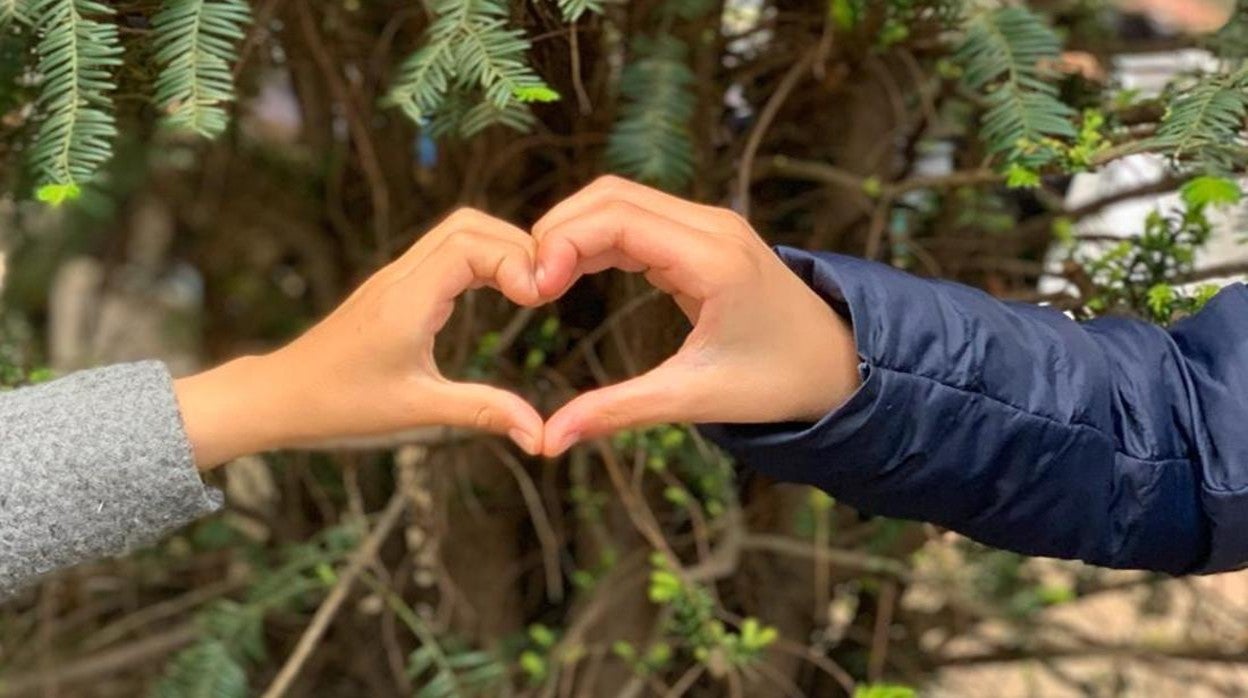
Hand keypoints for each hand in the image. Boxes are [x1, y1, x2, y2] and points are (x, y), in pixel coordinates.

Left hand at [174, 209, 545, 467]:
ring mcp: (396, 277)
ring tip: (530, 290)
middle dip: (517, 246)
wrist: (280, 396)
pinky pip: (445, 251)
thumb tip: (540, 435)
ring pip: (458, 230)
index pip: (471, 245)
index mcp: (407, 301)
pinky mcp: (395, 286)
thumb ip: (483, 411)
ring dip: (500, 248)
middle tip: (545, 291)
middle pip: (469, 224)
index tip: (540, 299)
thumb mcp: (418, 412)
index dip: (515, 259)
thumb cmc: (339, 405)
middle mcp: (401, 277)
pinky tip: (500, 291)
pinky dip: (481, 259)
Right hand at [532, 176, 860, 456]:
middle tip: (527, 286)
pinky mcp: (703, 235)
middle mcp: (711, 226)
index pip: (616, 218)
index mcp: (713, 258)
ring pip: (619, 200)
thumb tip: (549, 441)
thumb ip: (619, 412)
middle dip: (557, 231)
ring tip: (542, 282)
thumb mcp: (695, 399)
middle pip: (610, 196)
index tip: (533, 290)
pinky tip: (571, 274)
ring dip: (573, 231)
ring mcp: (709, 224)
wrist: (840, 365)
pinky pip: (636, 219)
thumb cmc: (778, 383)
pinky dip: (597, 238)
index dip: (561, 243)